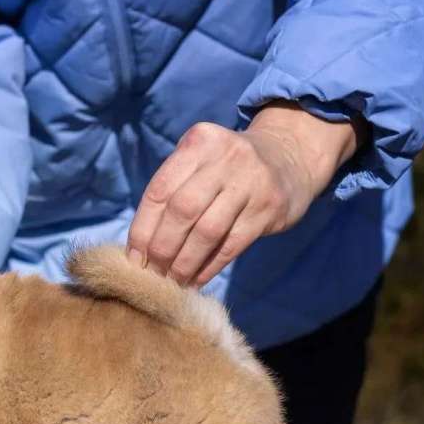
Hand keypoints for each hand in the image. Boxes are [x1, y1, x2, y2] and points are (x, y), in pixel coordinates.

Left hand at [127, 102, 365, 286]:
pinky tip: (195, 280)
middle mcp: (226, 157)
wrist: (289, 157)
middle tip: (153, 273)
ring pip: (207, 232)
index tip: (134, 259)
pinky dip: (209, 267)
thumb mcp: (200, 162)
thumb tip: (139, 248)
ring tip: (172, 281)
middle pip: (182, 211)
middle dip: (162, 249)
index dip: (143, 229)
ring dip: (184, 263)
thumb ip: (171, 192)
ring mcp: (251, 182)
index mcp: (199, 142)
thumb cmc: (226, 169)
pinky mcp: (269, 208)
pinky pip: (231, 245)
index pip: (160, 191)